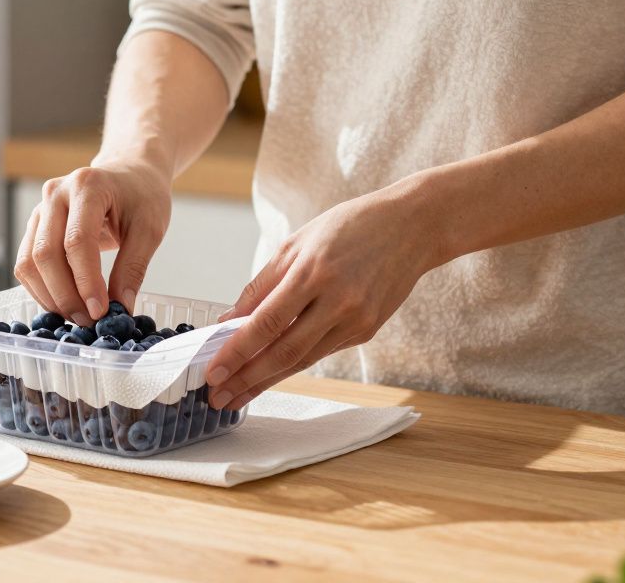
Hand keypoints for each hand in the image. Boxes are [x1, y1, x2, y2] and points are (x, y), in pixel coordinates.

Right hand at [14, 161, 172, 324]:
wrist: (129, 174)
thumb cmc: (142, 196)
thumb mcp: (150, 229)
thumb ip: (133, 268)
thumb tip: (121, 309)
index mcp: (87, 186)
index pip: (77, 241)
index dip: (85, 281)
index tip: (100, 311)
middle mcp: (55, 194)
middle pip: (46, 253)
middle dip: (65, 295)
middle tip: (88, 321)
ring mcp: (40, 209)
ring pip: (29, 262)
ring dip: (50, 296)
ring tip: (78, 317)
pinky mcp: (34, 226)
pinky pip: (26, 264)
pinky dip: (41, 289)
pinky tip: (64, 303)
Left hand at [205, 181, 443, 409]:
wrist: (411, 227)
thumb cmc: (349, 228)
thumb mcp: (296, 244)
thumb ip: (261, 285)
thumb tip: (230, 321)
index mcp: (313, 272)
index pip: (266, 322)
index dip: (237, 352)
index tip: (214, 372)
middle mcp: (337, 300)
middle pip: (284, 351)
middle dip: (247, 379)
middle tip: (218, 397)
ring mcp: (356, 320)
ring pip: (303, 360)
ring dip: (266, 381)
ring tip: (238, 395)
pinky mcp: (367, 331)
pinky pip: (322, 352)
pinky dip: (293, 364)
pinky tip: (270, 374)